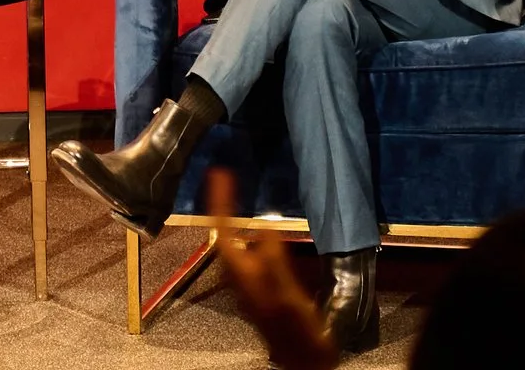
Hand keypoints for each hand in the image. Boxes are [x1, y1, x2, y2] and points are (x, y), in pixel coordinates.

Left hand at [205, 169, 331, 369]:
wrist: (304, 358)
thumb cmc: (297, 327)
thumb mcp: (287, 290)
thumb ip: (273, 257)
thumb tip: (264, 223)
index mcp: (242, 275)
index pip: (222, 231)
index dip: (220, 202)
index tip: (220, 174)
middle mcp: (237, 279)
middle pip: (223, 235)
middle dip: (223, 206)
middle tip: (227, 179)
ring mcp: (245, 286)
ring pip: (232, 245)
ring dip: (232, 220)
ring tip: (236, 197)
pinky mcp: (256, 290)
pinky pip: (245, 254)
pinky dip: (246, 236)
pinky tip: (260, 233)